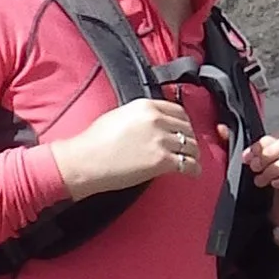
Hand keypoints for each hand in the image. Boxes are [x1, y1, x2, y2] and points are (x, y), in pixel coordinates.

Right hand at [49, 96, 201, 202]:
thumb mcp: (119, 115)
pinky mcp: (162, 160)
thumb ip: (141, 116)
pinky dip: (194, 169)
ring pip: (191, 146)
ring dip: (193, 154)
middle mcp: (156, 119)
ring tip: (191, 161)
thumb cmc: (94, 141)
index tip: (183, 131)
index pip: (178, 111)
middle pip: (187, 128)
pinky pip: (188, 164)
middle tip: (187, 149)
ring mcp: (160, 140)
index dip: (184, 123)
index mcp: (146, 106)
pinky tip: (193, 173)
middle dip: (189, 139)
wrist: (85, 160)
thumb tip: (153, 123)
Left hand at [246, 130, 278, 246]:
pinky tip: (276, 185)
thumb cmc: (274, 192)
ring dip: (276, 168)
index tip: (246, 159)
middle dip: (270, 154)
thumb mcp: (258, 169)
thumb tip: (220, 128)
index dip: (262, 145)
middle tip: (255, 168)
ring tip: (262, 180)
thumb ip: (242, 149)